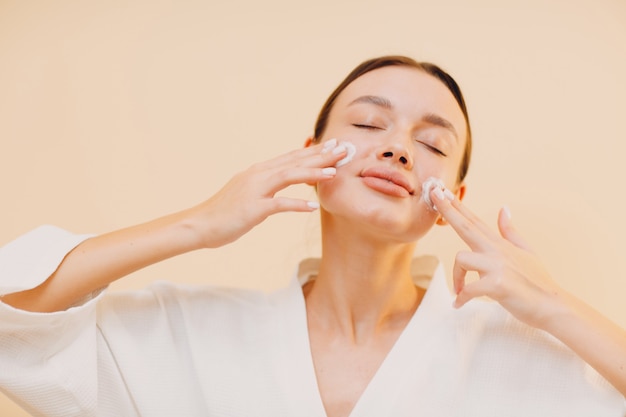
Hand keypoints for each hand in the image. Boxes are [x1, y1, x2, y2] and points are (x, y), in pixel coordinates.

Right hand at [187, 141, 345, 248]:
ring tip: (334, 172)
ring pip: (289, 176)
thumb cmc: (224, 213)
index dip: (314, 151)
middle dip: (321, 156)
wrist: (199, 224)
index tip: (334, 146)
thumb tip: (281, 182)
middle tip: (344, 150)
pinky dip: (297, 204)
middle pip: (294, 162)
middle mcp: (258, 175)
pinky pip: (279, 205)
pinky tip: (313, 206)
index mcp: (258, 171)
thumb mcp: (248, 193)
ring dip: (313, 173)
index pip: (291, 158)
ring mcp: (255, 190)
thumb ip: (266, 186)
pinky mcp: (253, 208)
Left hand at [431, 191, 563, 329]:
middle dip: (448, 210)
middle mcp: (497, 251)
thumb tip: (503, 209)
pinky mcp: (497, 284)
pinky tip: (458, 304)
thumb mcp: (525, 251)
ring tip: (459, 292)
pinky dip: (462, 298)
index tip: (442, 192)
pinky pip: (469, 289)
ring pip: (461, 259)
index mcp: (500, 244)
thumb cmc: (538, 282)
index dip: (457, 206)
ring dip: (456, 278)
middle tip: (434, 195)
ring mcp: (498, 266)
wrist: (554, 306)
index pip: (474, 221)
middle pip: (467, 227)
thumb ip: (509, 231)